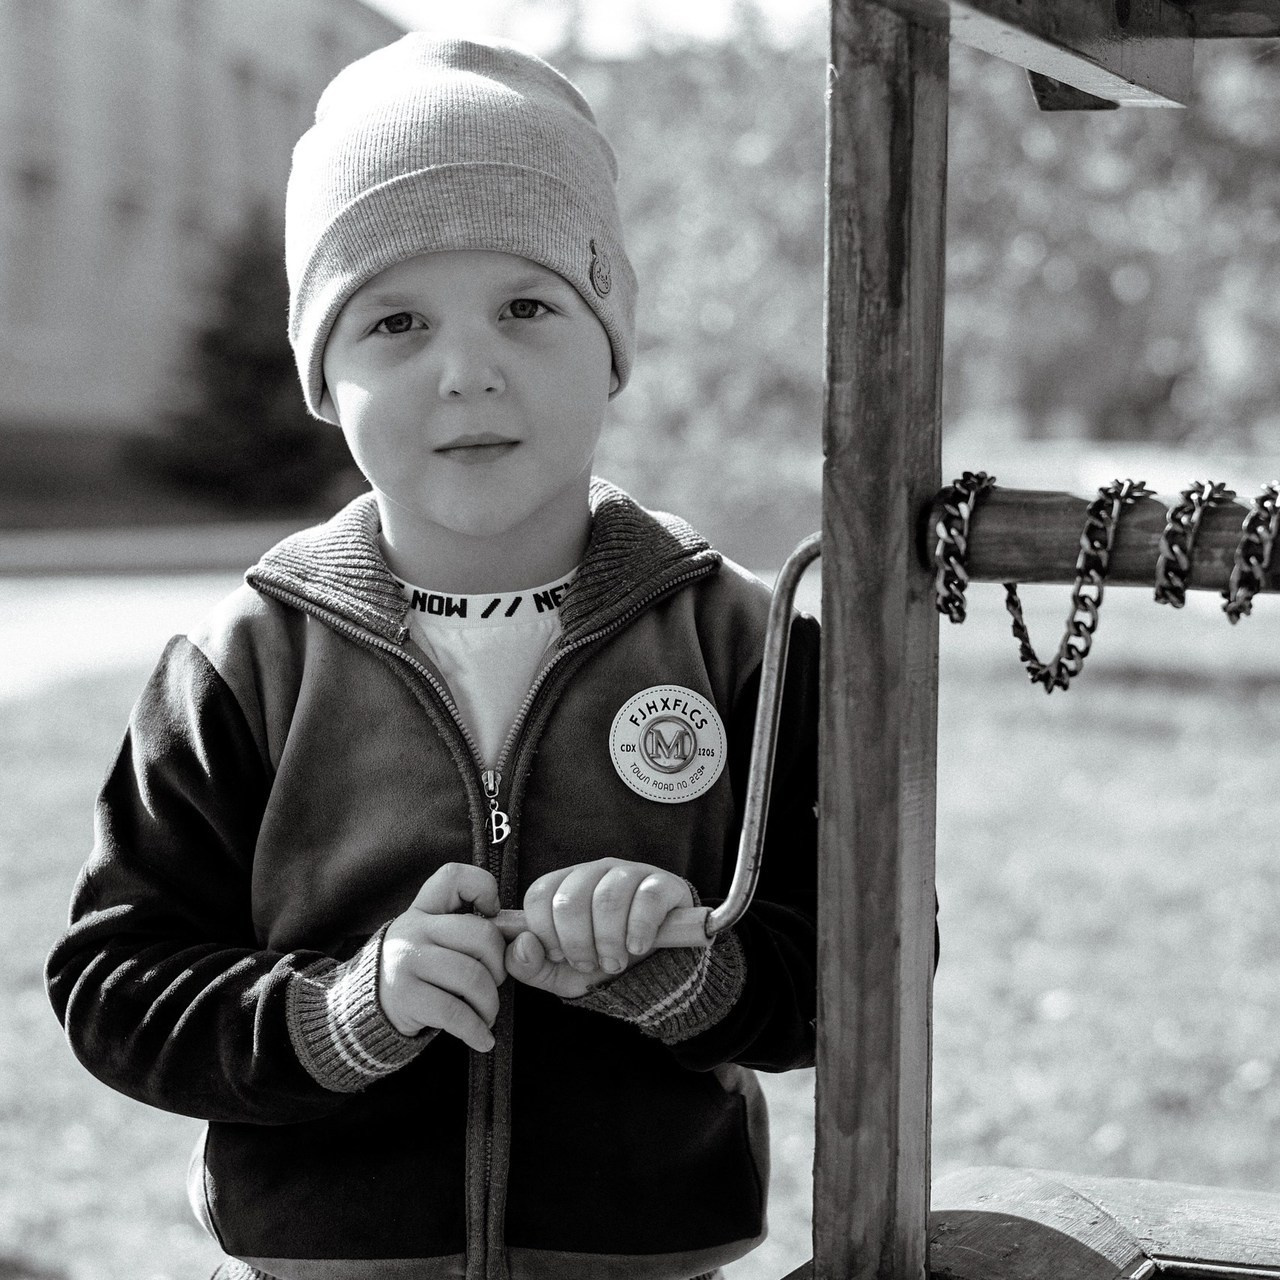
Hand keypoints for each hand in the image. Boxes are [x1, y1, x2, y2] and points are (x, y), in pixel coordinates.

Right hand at [379, 863, 505, 1050]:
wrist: (365, 1008)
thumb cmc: (417, 970)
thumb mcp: (431, 938)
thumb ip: (467, 929)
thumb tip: (522, 938)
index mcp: (424, 909)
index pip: (453, 876)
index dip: (483, 888)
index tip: (493, 914)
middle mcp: (414, 929)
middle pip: (481, 935)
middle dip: (500, 965)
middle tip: (495, 983)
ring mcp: (407, 961)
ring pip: (473, 977)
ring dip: (490, 1003)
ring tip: (487, 1014)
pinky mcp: (406, 997)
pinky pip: (455, 1013)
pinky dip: (476, 1030)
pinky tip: (483, 1039)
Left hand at [505, 859, 692, 998]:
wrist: (654, 970)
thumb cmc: (602, 964)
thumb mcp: (560, 974)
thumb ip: (528, 965)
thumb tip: (522, 944)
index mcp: (565, 886)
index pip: (539, 894)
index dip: (545, 932)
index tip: (560, 956)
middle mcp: (594, 872)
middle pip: (570, 900)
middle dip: (576, 943)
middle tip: (590, 964)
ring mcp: (629, 873)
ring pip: (607, 899)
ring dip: (608, 941)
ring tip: (615, 961)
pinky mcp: (662, 884)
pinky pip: (646, 899)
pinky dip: (639, 930)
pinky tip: (638, 947)